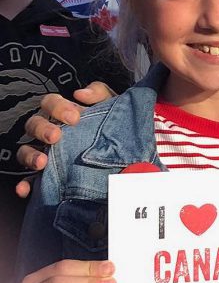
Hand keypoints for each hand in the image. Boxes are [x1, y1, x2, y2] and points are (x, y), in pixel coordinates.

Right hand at [15, 82, 115, 198]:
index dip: (57, 107)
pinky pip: (29, 180)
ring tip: (42, 162)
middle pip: (34, 125)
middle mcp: (51, 131)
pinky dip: (25, 184)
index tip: (74, 117)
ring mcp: (46, 153)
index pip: (50, 103)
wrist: (129, 151)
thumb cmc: (113, 124)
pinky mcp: (46, 175)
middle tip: (56, 136)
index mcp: (64, 113)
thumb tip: (81, 93)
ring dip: (30, 156)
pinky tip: (26, 188)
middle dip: (42, 129)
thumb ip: (99, 93)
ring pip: (26, 151)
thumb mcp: (112, 105)